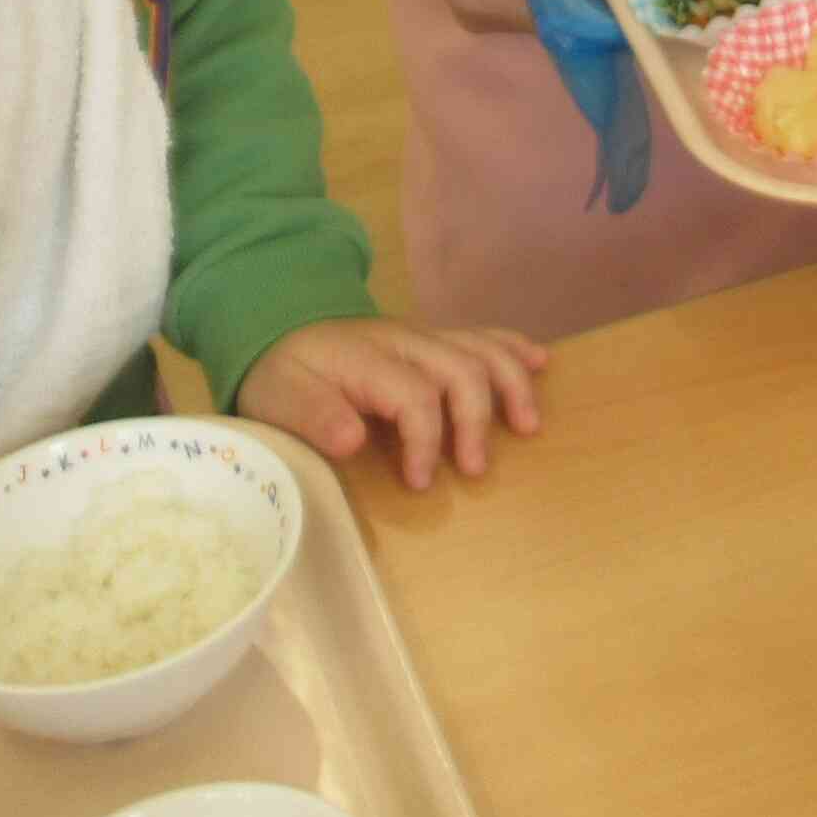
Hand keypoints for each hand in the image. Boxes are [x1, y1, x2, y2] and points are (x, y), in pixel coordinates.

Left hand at [236, 318, 549, 490]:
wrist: (276, 333)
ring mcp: (421, 337)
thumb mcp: (279, 399)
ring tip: (528, 425)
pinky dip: (513, 348)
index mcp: (367, 359)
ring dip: (510, 384)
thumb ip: (313, 417)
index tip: (421, 483)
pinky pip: (481, 336)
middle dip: (476, 419)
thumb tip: (353, 441)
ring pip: (481, 349)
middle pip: (460, 368)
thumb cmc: (281, 376)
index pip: (415, 395)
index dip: (426, 441)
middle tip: (475, 469)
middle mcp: (404, 341)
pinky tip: (540, 362)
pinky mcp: (431, 340)